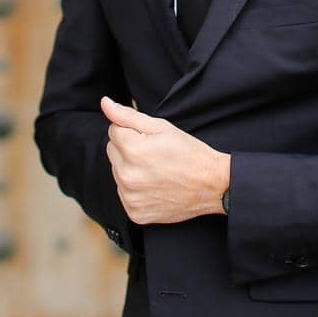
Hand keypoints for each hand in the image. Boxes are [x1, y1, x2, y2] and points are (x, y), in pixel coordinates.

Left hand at [100, 95, 229, 224]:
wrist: (212, 185)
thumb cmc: (189, 153)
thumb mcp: (161, 127)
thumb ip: (128, 115)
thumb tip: (105, 103)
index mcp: (132, 150)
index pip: (113, 131)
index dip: (133, 131)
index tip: (151, 140)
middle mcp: (126, 175)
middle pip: (113, 152)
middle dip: (128, 149)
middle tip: (154, 154)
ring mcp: (130, 197)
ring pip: (117, 173)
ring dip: (131, 169)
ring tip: (156, 170)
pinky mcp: (135, 213)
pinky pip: (125, 194)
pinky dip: (136, 190)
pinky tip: (155, 186)